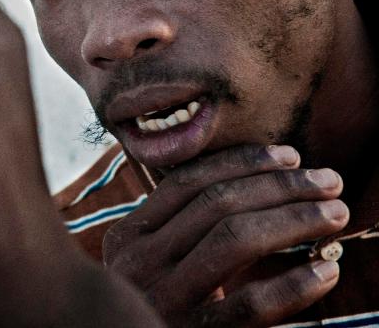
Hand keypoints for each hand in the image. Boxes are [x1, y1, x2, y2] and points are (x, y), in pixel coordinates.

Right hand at [103, 144, 348, 326]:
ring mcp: (164, 298)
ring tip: (334, 214)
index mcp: (128, 236)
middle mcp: (139, 262)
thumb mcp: (150, 261)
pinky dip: (293, 285)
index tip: (290, 156)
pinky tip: (325, 272)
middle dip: (280, 186)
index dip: (241, 162)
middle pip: (216, 205)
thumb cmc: (158, 304)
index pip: (186, 182)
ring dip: (293, 220)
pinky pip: (250, 304)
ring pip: (234, 241)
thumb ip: (180, 227)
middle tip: (328, 181)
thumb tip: (260, 178)